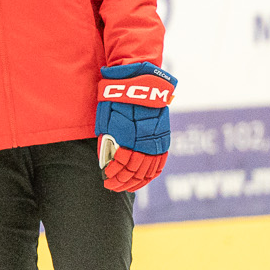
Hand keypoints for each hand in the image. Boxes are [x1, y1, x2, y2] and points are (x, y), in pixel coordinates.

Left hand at [95, 62, 175, 192]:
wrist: (139, 81)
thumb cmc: (117, 99)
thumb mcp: (106, 119)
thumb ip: (107, 141)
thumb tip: (105, 160)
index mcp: (130, 135)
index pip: (122, 164)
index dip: (113, 174)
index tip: (105, 178)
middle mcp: (145, 140)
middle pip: (135, 170)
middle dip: (122, 181)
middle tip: (112, 187)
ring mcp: (157, 140)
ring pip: (148, 170)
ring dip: (136, 182)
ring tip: (125, 187)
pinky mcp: (164, 138)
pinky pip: (160, 162)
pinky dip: (151, 174)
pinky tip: (142, 180)